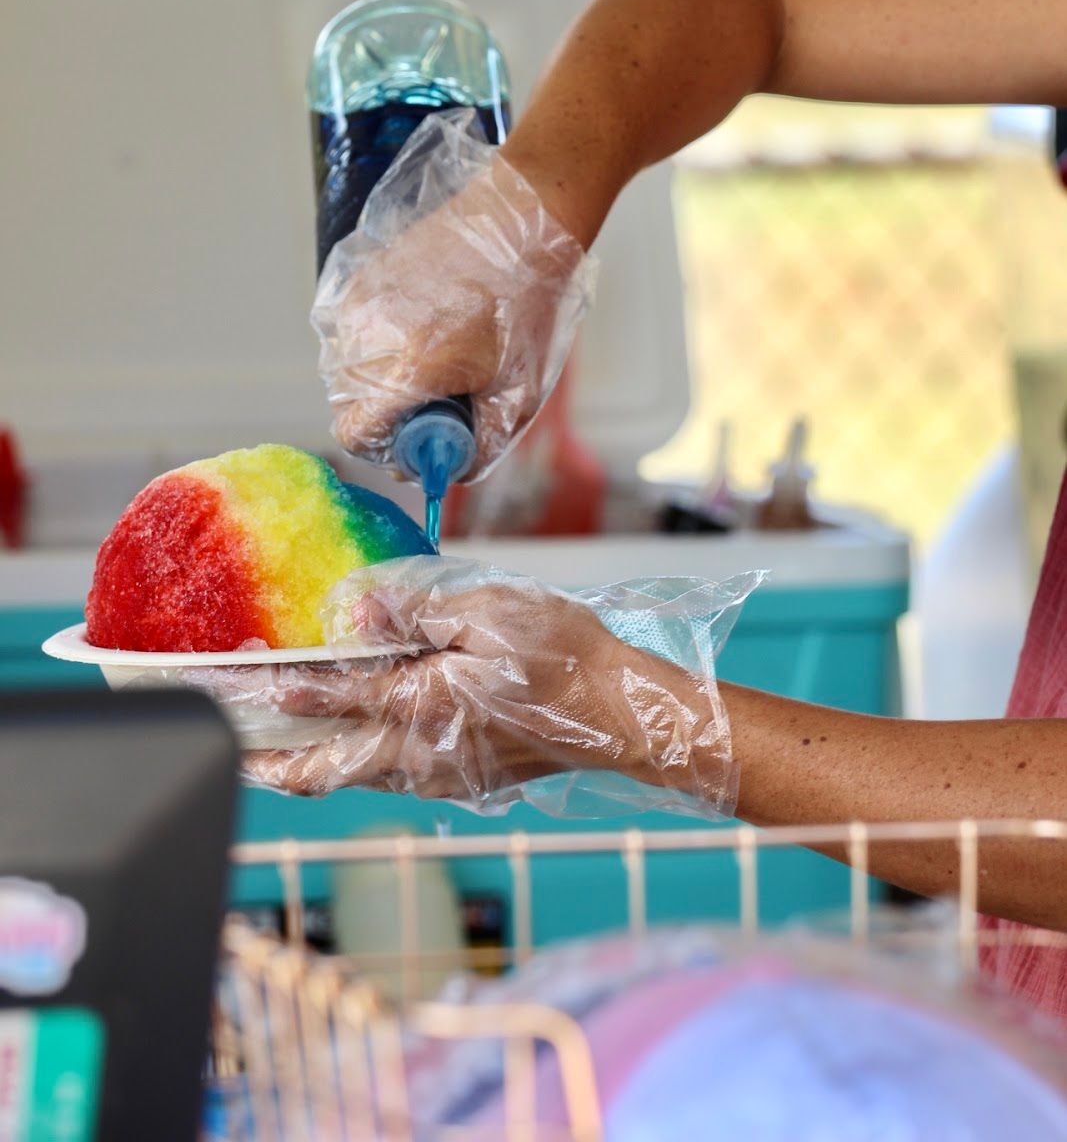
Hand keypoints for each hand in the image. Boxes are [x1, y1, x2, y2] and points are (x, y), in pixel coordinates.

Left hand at [222, 557, 737, 808]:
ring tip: (264, 744)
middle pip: (320, 767)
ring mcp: (437, 775)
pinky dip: (350, 758)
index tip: (223, 676)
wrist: (620, 714)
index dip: (269, 686)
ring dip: (303, 761)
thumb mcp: (492, 612)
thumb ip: (418, 613)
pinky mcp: (456, 778)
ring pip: (350, 777)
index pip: (326, 695)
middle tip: (223, 744)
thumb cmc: (566, 657)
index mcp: (422, 705)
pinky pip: (385, 775)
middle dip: (265, 758)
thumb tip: (357, 613)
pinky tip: (345, 734)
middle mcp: (418, 753)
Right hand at [312, 113, 594, 479]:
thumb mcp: (519, 392)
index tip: (421, 439)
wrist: (522, 219)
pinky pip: (349, 331)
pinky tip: (422, 327)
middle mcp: (369, 336)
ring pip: (344, 369)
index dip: (386, 448)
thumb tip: (449, 469)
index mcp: (407, 369)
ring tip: (435, 356)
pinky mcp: (359, 276)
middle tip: (438, 399)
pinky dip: (375, 342)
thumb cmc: (529, 302)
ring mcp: (359, 302)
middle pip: (347, 405)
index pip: (354, 435)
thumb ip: (480, 446)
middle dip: (386, 416)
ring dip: (379, 378)